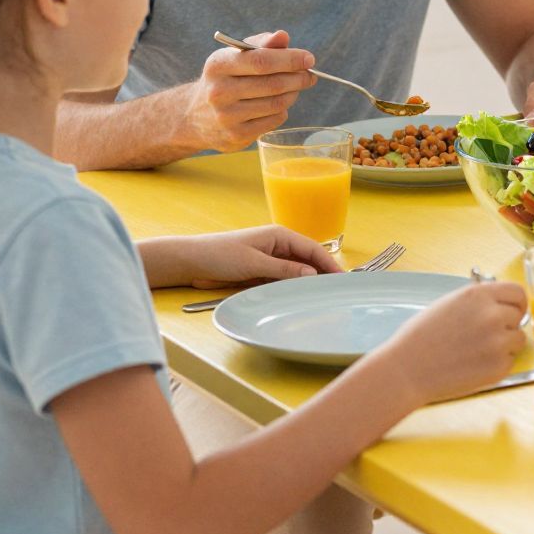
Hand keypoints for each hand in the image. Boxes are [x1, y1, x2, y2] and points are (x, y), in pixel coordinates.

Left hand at [174, 226, 344, 288]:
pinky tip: (299, 297)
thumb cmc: (220, 255)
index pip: (312, 248)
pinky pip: (283, 280)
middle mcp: (278, 246)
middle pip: (307, 260)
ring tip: (322, 297)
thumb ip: (283, 269)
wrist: (191, 262)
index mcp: (279, 236)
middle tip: (336, 291)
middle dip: (322, 273)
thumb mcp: (254, 262)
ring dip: (306, 282)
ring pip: (296, 272)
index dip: (329, 263)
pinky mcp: (261, 272)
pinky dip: (291, 287)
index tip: (343, 278)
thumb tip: (312, 274)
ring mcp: (270, 260)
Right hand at [184, 30, 316, 152]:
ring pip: (277, 104)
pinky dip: (283, 111)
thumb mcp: (236, 56)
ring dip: (293, 94)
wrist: (195, 115)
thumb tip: (283, 36)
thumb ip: (261, 44)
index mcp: (218, 65)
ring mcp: (226, 116)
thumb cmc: (226, 78)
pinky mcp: (236, 136)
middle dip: (298, 78)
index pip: (261, 61)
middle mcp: (219, 92)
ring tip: (295, 88)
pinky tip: (278, 105)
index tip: (310, 59)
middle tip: (310, 75)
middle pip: (273, 84)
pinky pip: (273, 120)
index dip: (290, 59)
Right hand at [373, 281, 528, 403]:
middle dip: (507, 325)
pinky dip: (497, 364)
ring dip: (504, 345)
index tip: (514, 310)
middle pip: (518, 316)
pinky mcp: (498, 367)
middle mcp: (493, 315)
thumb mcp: (450, 303)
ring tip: (476, 351)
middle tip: (485, 335)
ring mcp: (498, 342)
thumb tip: (501, 304)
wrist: (407, 370)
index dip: (516, 303)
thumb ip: (479, 301)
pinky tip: (473, 365)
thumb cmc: (421, 337)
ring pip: (518, 339)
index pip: (517, 293)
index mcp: (479, 295)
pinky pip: (510, 361)